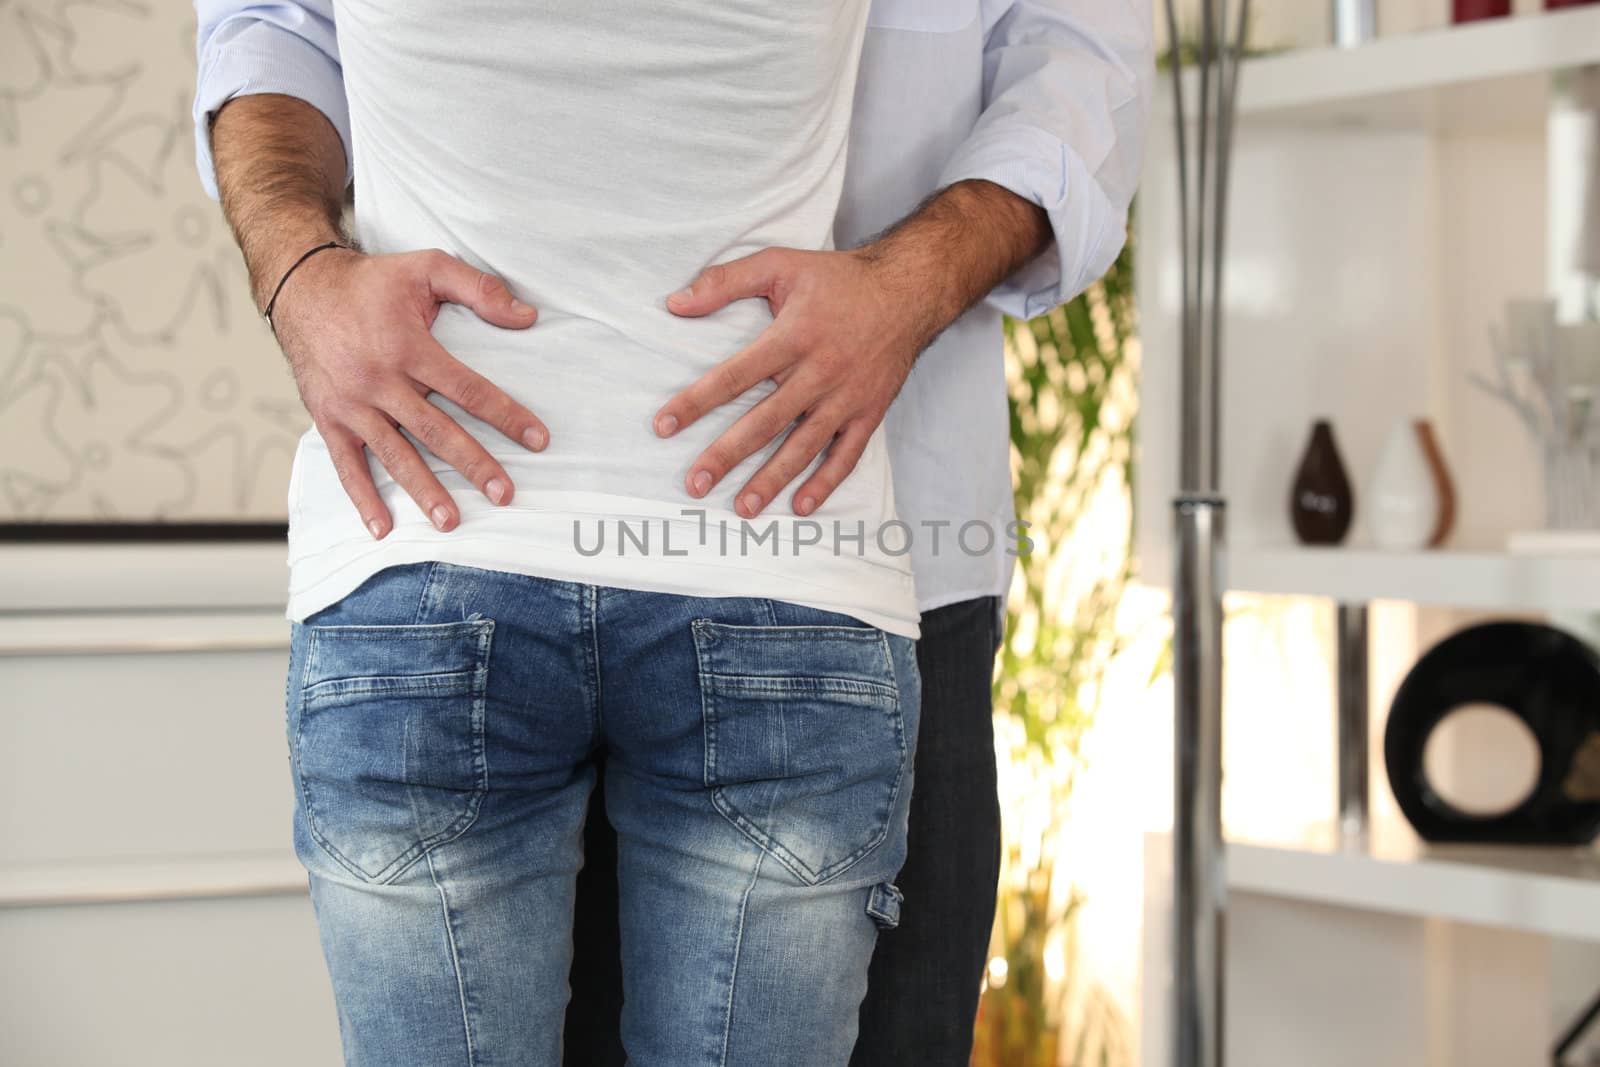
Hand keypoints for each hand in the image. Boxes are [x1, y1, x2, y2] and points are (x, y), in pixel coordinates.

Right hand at [271, 246, 549, 538]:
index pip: (467, 388)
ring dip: (424, 491)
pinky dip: (363, 497)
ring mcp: (352, 404)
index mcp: (408, 347)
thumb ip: (478, 288)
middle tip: (503, 494)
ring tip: (451, 521)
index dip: (505, 414)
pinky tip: (384, 528)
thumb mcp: (427, 267)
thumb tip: (527, 317)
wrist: (300, 287)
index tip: (538, 440)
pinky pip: (346, 464)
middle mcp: (380, 380)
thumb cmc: (371, 282)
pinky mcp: (328, 418)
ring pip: (395, 454)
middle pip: (435, 430)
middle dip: (472, 464)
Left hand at [653, 247, 939, 517]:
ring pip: (803, 447)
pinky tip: (800, 505)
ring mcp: (847, 396)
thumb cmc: (838, 279)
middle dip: (727, 456)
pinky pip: (846, 454)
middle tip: (695, 483)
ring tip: (742, 508)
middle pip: (765, 422)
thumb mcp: (779, 264)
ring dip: (771, 479)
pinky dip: (825, 482)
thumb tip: (675, 304)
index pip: (735, 376)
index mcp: (793, 337)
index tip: (664, 426)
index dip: (696, 401)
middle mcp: (819, 372)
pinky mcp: (869, 412)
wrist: (909, 289)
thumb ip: (725, 281)